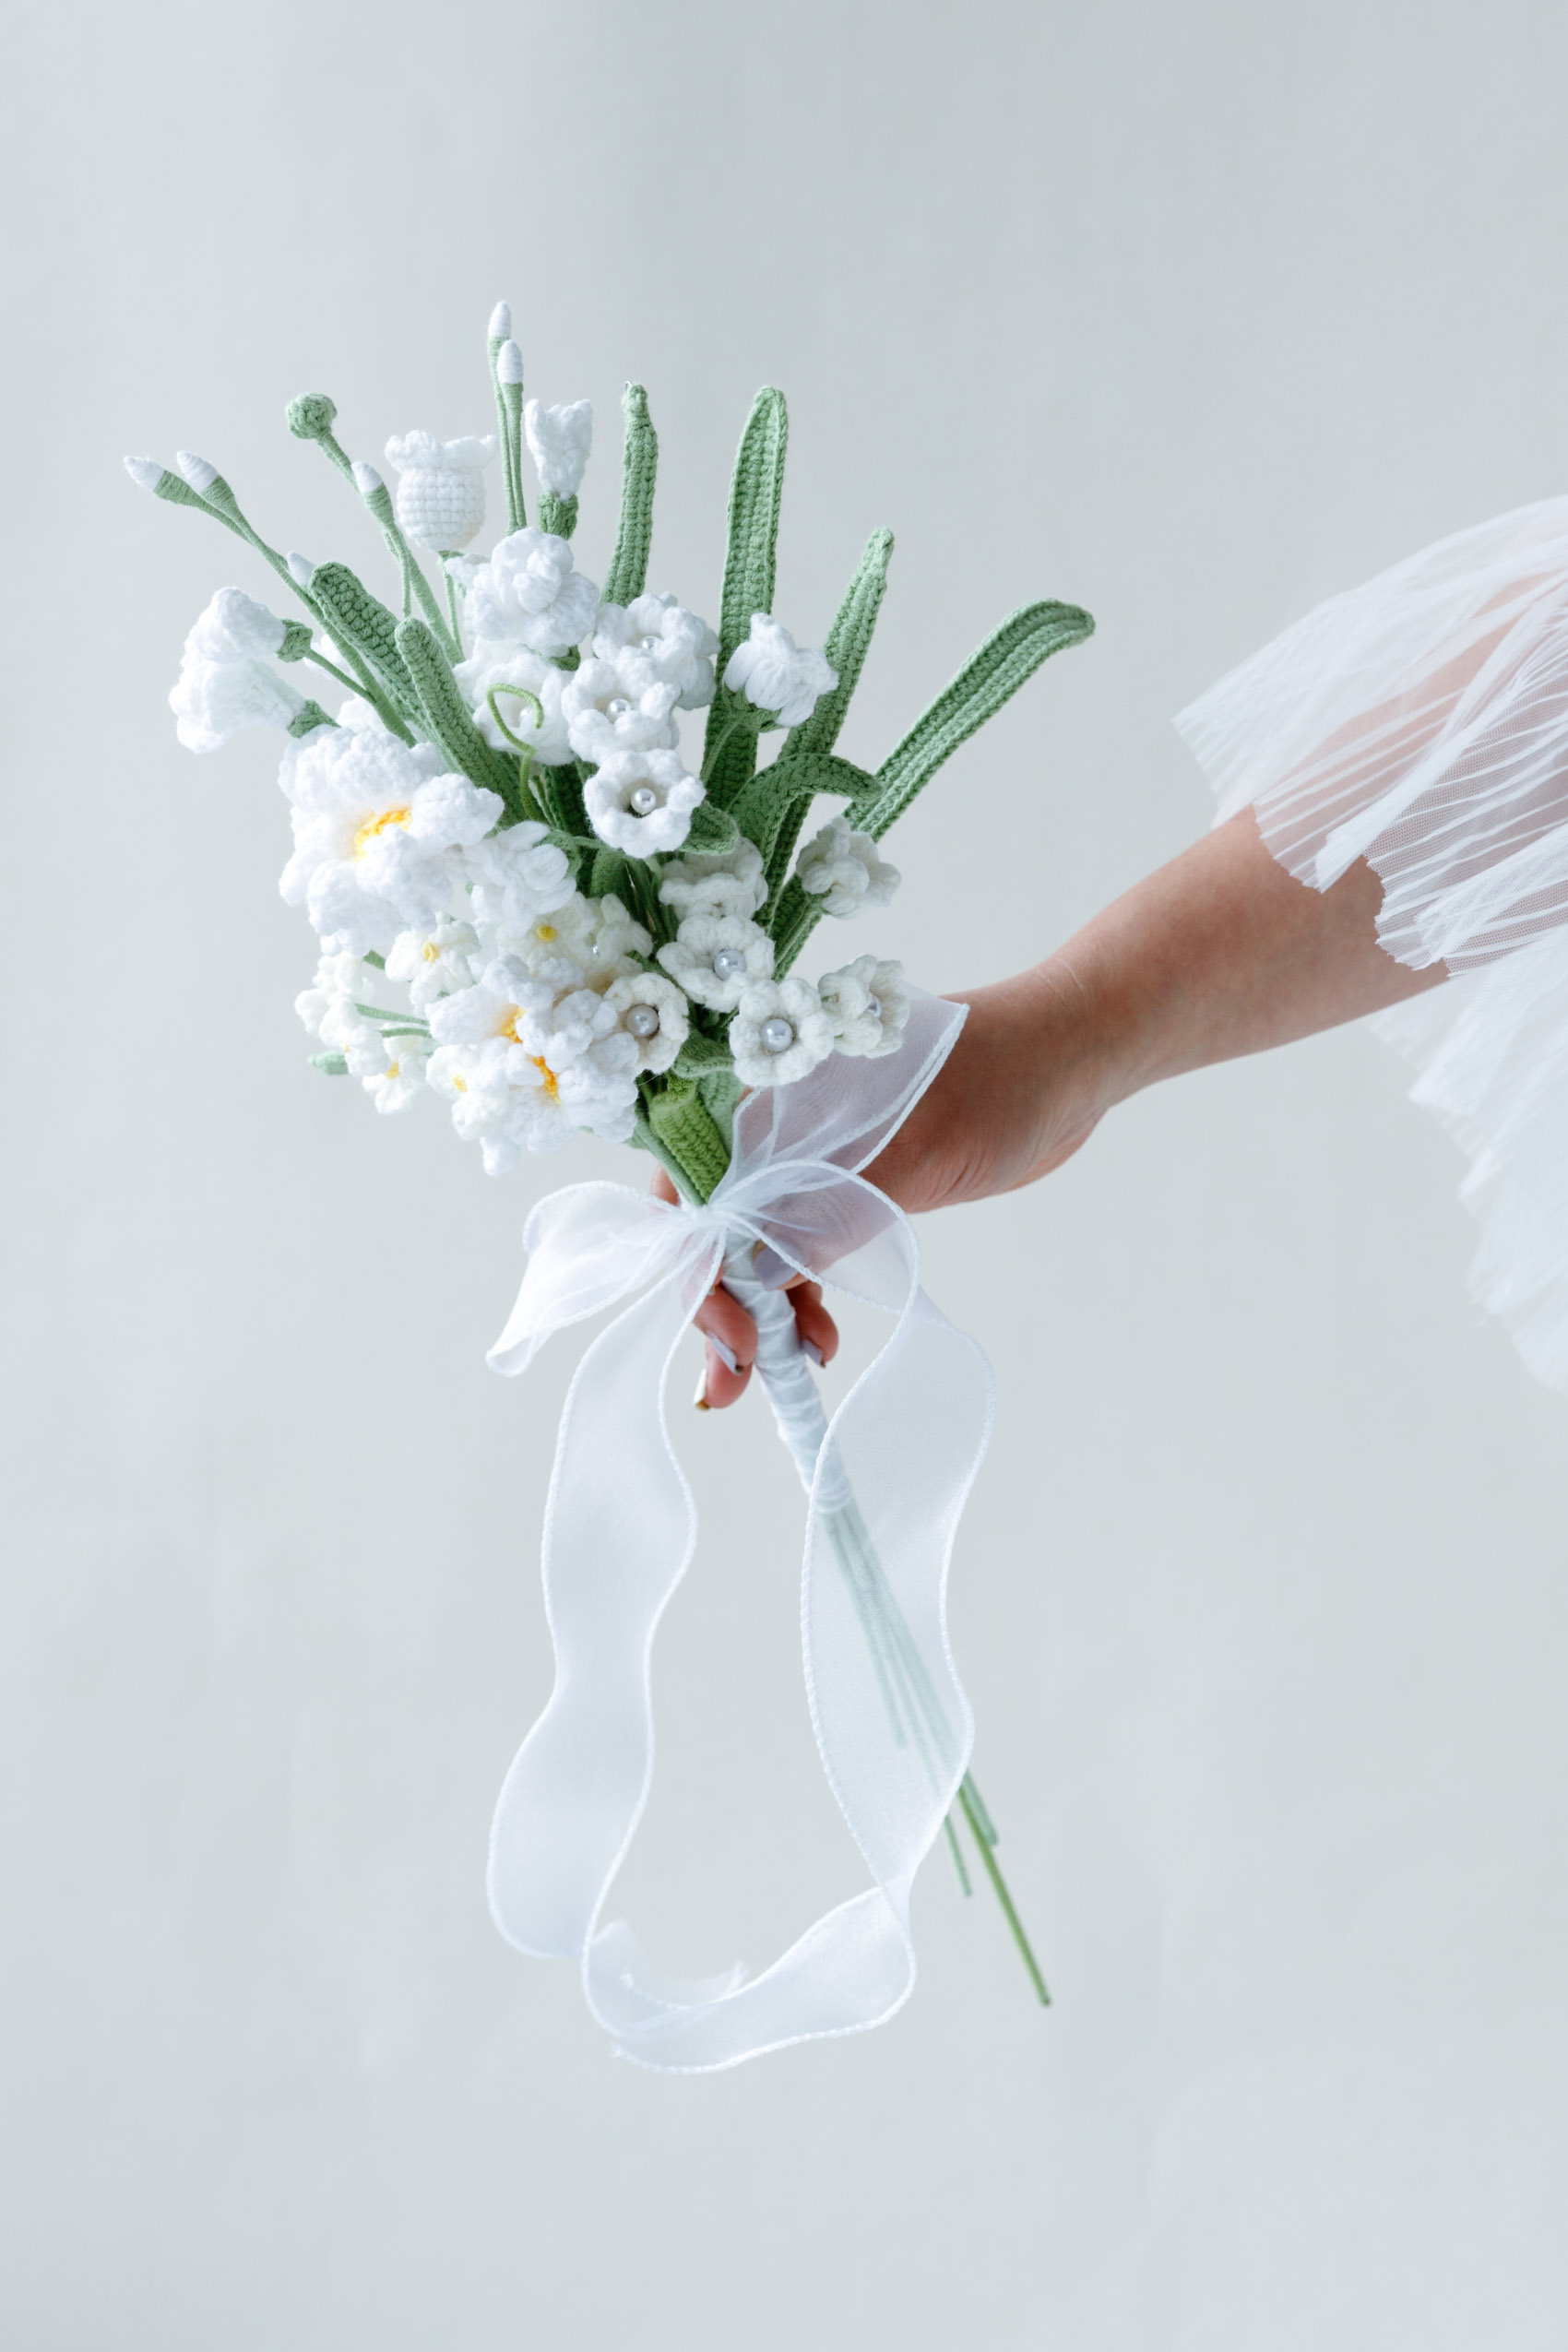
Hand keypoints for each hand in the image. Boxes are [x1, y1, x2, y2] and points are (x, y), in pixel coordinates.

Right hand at [652, 967, 1112, 1407]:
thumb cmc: (994, 1081)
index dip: (697, 1274)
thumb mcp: (908, 1157)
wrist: (1068, 1058)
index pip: (695, 1194)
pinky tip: (819, 1339)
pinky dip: (802, 1297)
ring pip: (757, 1246)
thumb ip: (822, 1216)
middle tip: (731, 1388)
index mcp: (766, 1097)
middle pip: (714, 1226)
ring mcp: (810, 1156)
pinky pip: (801, 1247)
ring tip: (789, 1372)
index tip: (736, 1342)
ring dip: (763, 1313)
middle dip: (719, 1307)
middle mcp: (774, 1126)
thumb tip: (748, 1285)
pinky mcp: (849, 1182)